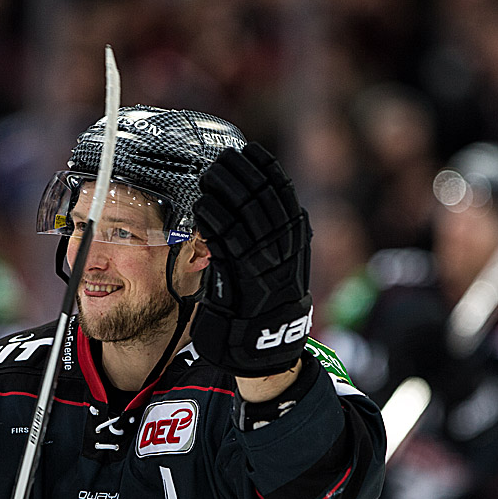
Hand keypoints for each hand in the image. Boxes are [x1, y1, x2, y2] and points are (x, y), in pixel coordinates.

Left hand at [191, 143, 312, 376]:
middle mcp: (285, 250)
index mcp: (296, 241)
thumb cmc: (262, 304)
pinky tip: (202, 206)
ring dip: (227, 192)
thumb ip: (265, 237)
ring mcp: (268, 265)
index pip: (284, 194)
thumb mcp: (272, 265)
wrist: (267, 349)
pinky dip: (216, 222)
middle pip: (265, 201)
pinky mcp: (246, 281)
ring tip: (208, 174)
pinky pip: (230, 244)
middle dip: (243, 175)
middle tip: (222, 156)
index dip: (266, 169)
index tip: (250, 149)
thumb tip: (248, 203)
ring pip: (249, 218)